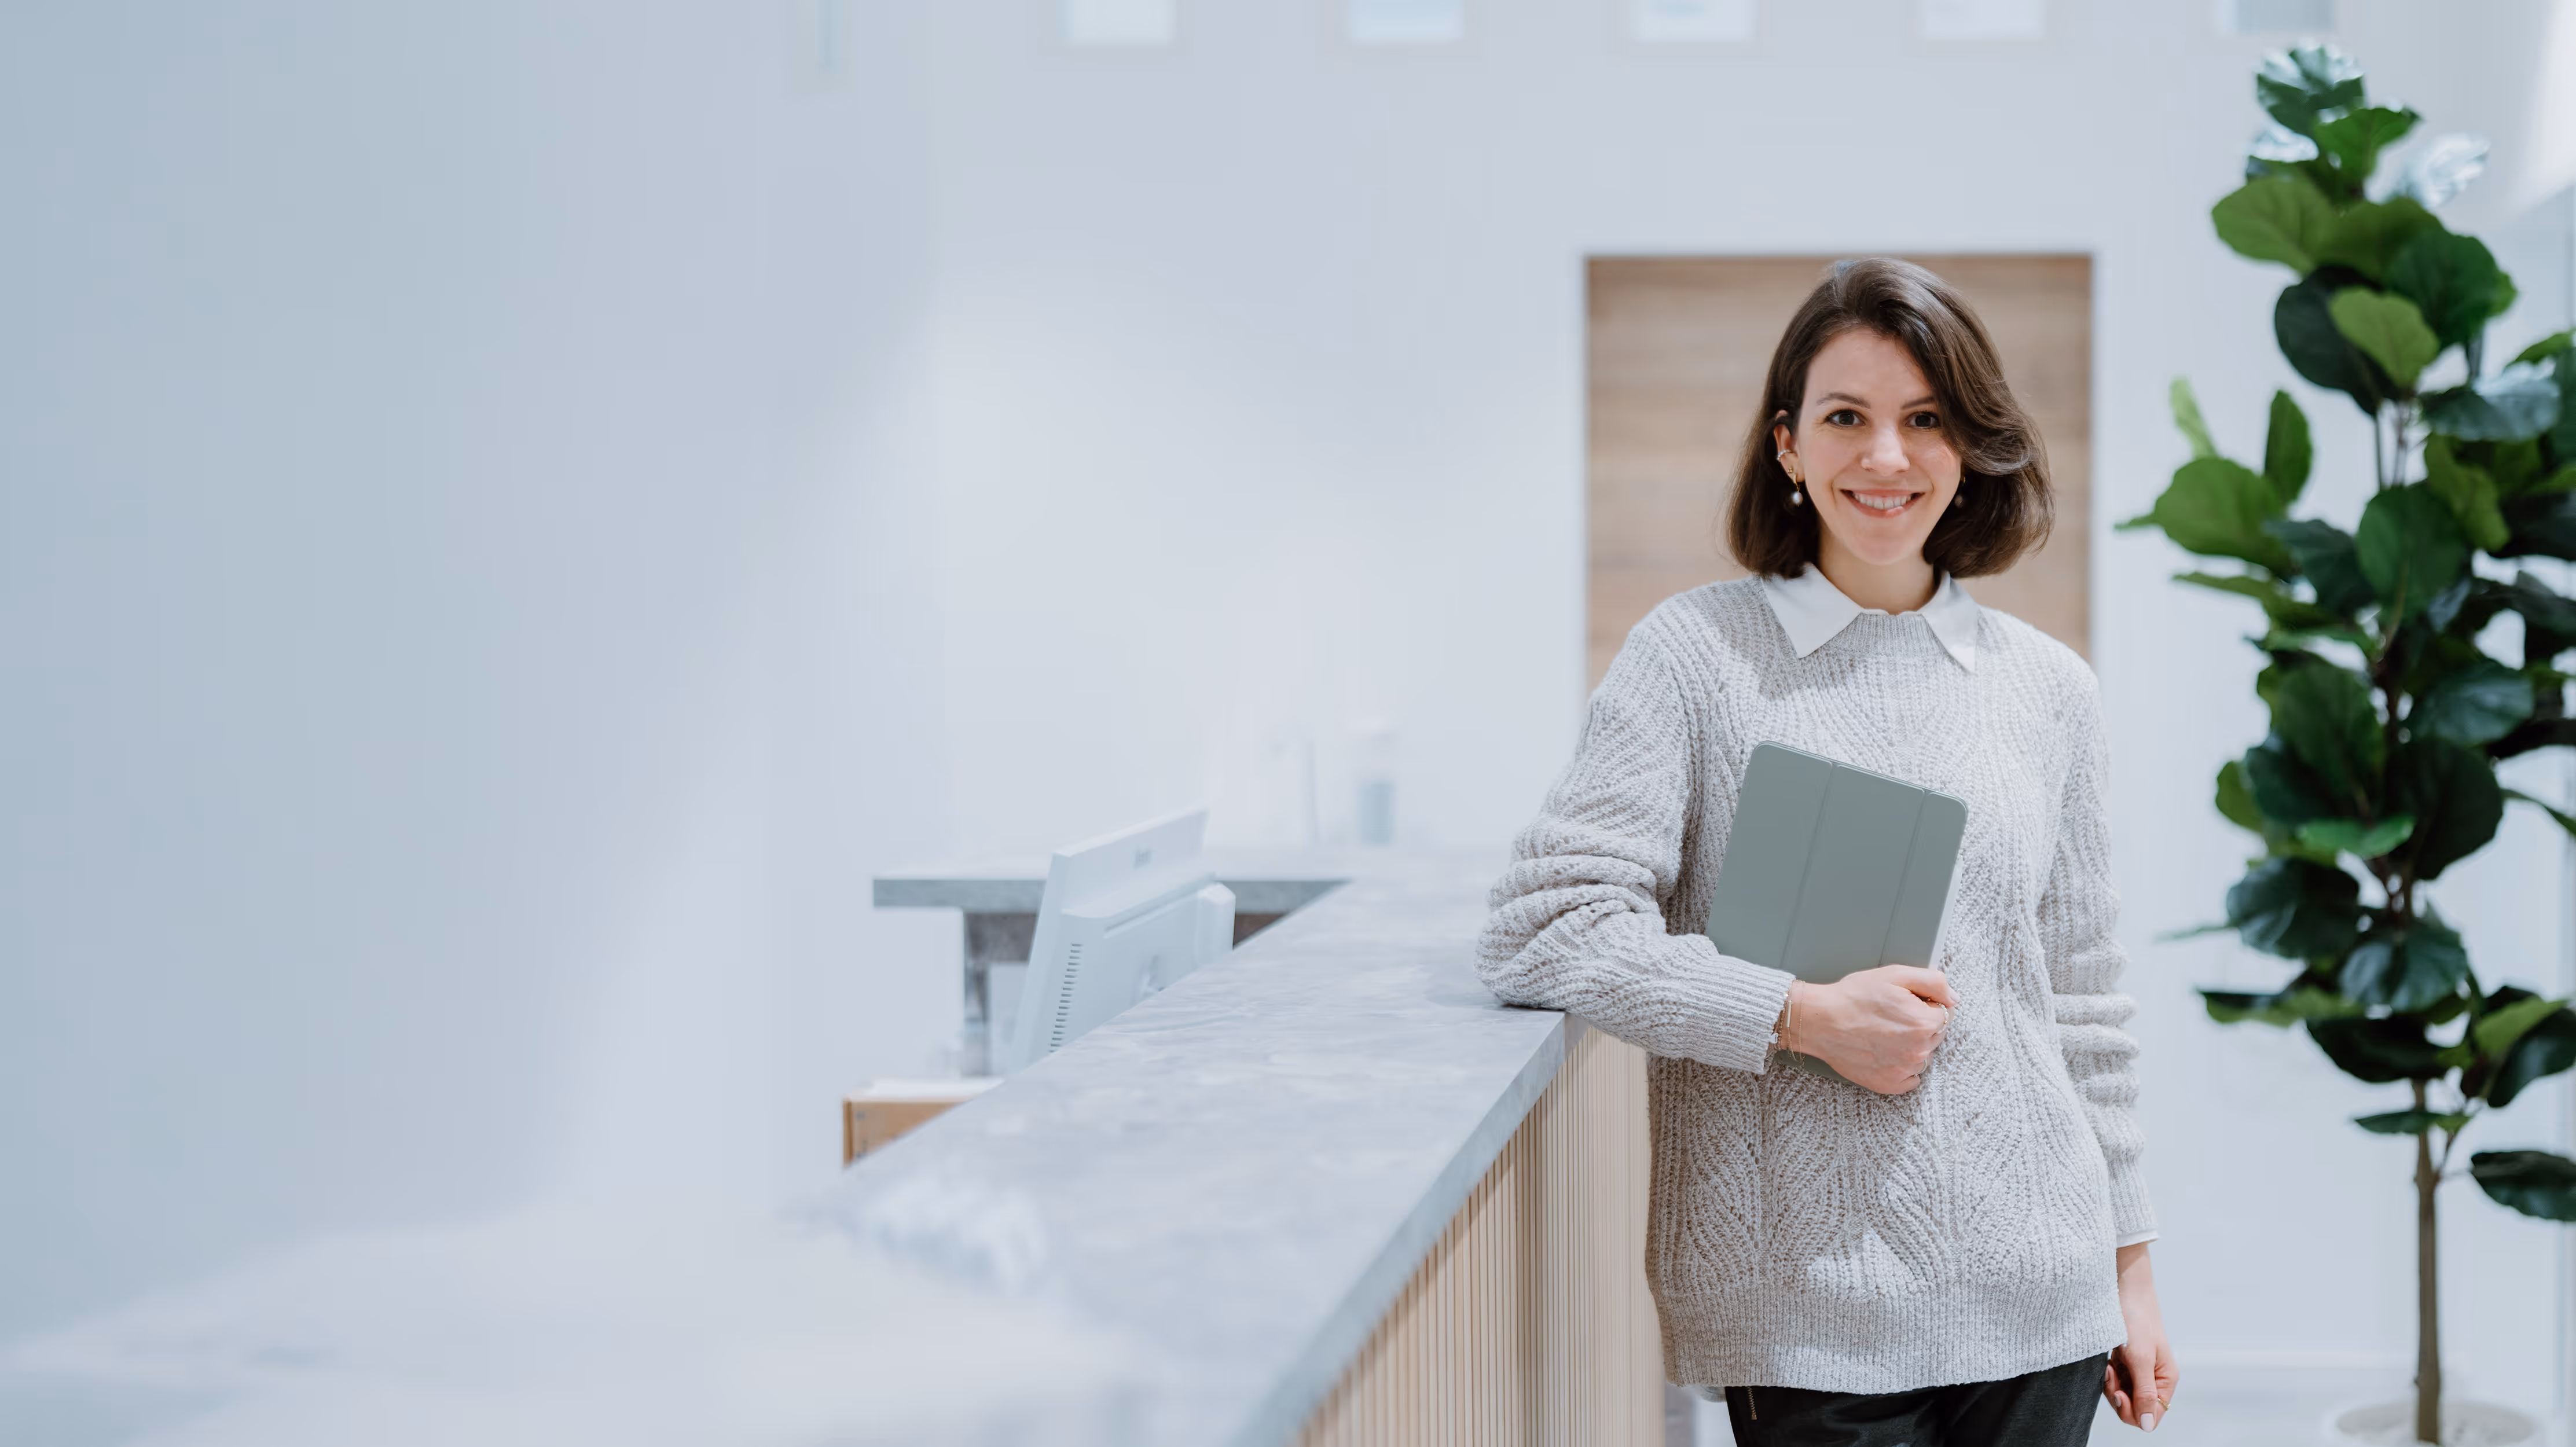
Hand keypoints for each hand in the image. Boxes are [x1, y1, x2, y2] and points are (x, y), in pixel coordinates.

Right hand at [1778, 965, 1951, 1094]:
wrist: (1819, 1021)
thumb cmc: (1854, 996)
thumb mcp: (1895, 975)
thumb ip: (1934, 982)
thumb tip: (1954, 998)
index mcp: (1924, 1022)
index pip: (1944, 1014)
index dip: (1926, 1004)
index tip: (1906, 1002)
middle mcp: (1919, 1050)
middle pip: (1935, 1036)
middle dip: (1920, 1024)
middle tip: (1891, 1016)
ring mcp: (1904, 1070)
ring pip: (1922, 1056)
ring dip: (1911, 1045)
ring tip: (1884, 1033)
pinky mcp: (1889, 1084)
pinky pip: (1911, 1079)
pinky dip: (1902, 1067)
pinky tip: (1885, 1053)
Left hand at [2103, 1242, 2177, 1431]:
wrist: (2122, 1286)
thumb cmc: (2135, 1317)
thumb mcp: (2140, 1358)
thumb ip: (2144, 1392)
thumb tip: (2148, 1426)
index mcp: (2166, 1379)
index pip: (2151, 1414)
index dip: (2132, 1410)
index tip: (2118, 1392)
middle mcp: (2154, 1377)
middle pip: (2134, 1407)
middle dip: (2119, 1397)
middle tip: (2110, 1376)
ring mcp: (2138, 1369)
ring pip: (2122, 1395)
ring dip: (2111, 1385)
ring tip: (2109, 1365)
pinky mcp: (2124, 1360)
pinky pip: (2114, 1381)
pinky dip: (2107, 1375)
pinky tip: (2106, 1361)